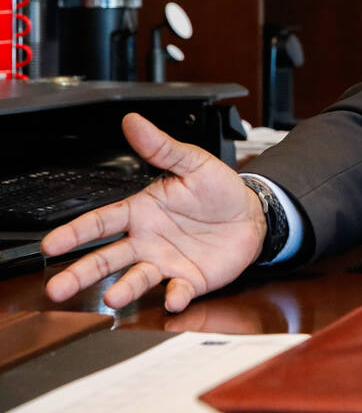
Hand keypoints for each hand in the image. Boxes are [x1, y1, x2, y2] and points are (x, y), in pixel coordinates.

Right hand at [42, 113, 266, 311]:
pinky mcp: (189, 279)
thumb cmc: (218, 190)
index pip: (101, 222)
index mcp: (141, 212)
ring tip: (112, 298)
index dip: (75, 232)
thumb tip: (134, 121)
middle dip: (81, 273)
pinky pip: (179, 290)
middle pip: (106, 259)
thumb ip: (162, 147)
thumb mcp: (193, 163)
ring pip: (136, 279)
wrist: (251, 214)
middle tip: (58, 289)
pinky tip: (173, 299)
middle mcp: (146, 241)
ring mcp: (165, 262)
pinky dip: (175, 296)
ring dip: (124, 289)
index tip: (52, 244)